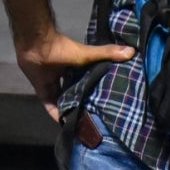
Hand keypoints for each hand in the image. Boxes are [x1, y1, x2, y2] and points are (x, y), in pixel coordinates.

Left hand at [15, 32, 134, 120]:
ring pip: (62, 98)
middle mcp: (65, 75)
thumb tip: (132, 51)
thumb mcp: (88, 54)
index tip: (104, 100)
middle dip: (81, 100)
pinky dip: (55, 113)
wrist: (36, 45)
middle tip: (93, 115)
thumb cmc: (63, 49)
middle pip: (74, 90)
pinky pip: (49, 104)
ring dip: (69, 108)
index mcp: (76, 66)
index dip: (94, 88)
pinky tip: (64, 124)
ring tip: (80, 122)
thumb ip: (106, 53)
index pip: (86, 79)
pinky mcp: (42, 89)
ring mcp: (53, 82)